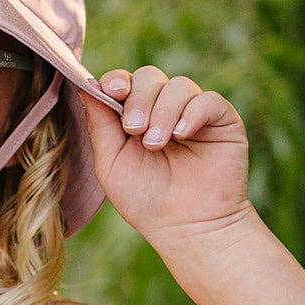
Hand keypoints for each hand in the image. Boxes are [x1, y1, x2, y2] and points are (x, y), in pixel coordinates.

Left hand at [77, 66, 251, 244]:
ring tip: (156, 144)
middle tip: (135, 130)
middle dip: (138, 99)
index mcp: (135, 116)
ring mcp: (194, 113)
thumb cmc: (146, 200)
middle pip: (149, 77)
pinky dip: (192, 112)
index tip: (113, 91)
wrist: (187, 227)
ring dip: (162, 111)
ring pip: (178, 86)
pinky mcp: (222, 120)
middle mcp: (164, 109)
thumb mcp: (111, 162)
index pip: (124, 82)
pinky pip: (208, 99)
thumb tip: (82, 83)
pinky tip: (182, 134)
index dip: (117, 80)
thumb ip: (99, 124)